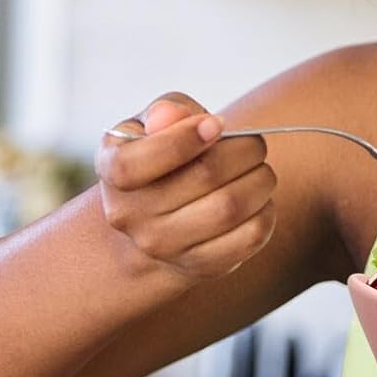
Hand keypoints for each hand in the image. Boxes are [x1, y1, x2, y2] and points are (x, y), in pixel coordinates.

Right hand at [95, 93, 276, 286]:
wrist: (155, 220)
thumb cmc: (161, 155)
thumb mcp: (153, 124)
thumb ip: (166, 111)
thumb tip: (173, 116)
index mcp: (112, 168)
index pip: (137, 163)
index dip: (184, 139)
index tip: (217, 124)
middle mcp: (129, 214)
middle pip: (204, 176)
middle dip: (243, 150)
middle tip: (255, 143)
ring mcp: (162, 246)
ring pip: (230, 208)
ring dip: (260, 180)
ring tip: (260, 169)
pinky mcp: (198, 266)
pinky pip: (248, 237)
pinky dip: (265, 212)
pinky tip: (259, 199)